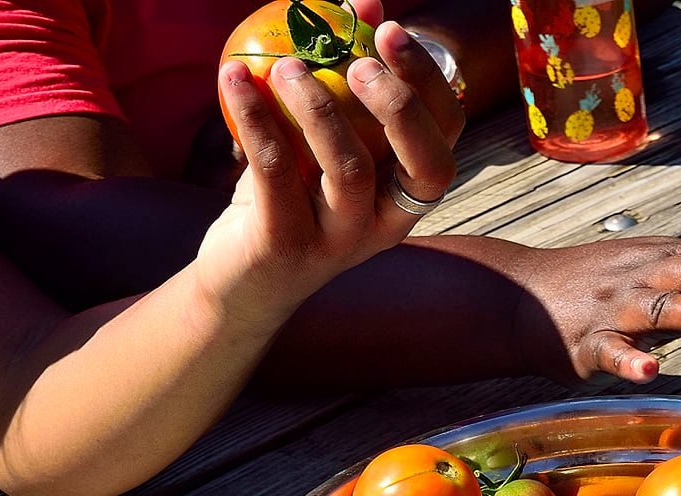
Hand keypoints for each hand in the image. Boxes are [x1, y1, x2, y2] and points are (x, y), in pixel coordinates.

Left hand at [201, 10, 462, 324]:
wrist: (241, 282)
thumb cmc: (287, 200)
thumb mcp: (317, 142)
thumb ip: (341, 83)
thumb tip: (361, 2)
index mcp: (405, 195)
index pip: (446, 136)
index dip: (427, 81)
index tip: (389, 30)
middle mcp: (387, 222)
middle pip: (426, 165)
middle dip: (398, 105)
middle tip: (355, 61)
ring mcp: (341, 240)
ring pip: (350, 170)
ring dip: (318, 107)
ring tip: (284, 67)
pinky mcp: (287, 246)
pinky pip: (276, 174)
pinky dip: (256, 117)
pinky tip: (234, 77)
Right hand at [508, 236, 680, 383]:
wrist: (519, 300)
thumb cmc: (609, 295)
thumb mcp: (675, 292)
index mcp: (670, 259)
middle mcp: (646, 275)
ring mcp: (615, 307)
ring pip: (661, 308)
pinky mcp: (585, 343)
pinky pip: (609, 352)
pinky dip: (629, 361)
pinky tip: (650, 373)